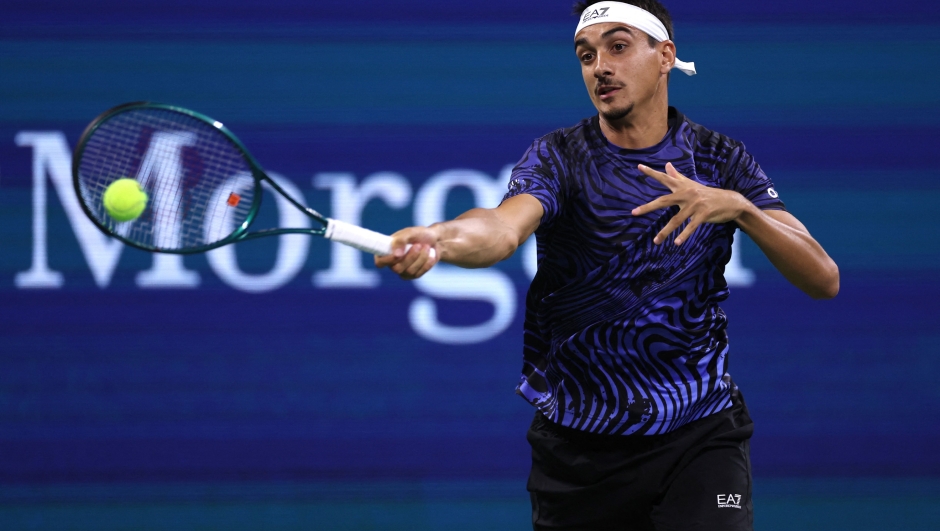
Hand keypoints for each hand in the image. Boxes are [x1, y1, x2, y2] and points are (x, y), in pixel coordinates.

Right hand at [374, 226, 439, 279]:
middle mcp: (393, 262)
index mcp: (387, 251)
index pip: (379, 262)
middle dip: (410, 257)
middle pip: (396, 269)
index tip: (398, 255)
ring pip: (409, 271)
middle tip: (418, 245)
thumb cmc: (419, 235)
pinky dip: (426, 263)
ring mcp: (403, 270)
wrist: (434, 240)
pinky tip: (430, 255)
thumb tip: (396, 254)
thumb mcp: (410, 233)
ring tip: (426, 247)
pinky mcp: (413, 275)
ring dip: (420, 258)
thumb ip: (401, 241)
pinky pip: (418, 274)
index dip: (386, 261)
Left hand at [632, 162, 750, 245]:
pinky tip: (676, 243)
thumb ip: (677, 176)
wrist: (731, 201)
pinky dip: (684, 235)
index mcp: (682, 187)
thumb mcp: (691, 185)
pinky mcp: (704, 214)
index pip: (664, 178)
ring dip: (665, 232)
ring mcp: (695, 204)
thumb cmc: (708, 194)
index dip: (651, 172)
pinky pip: (691, 226)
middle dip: (648, 207)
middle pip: (664, 201)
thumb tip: (667, 165)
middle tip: (634, 213)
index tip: (639, 166)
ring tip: (656, 241)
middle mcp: (687, 194)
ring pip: (676, 219)